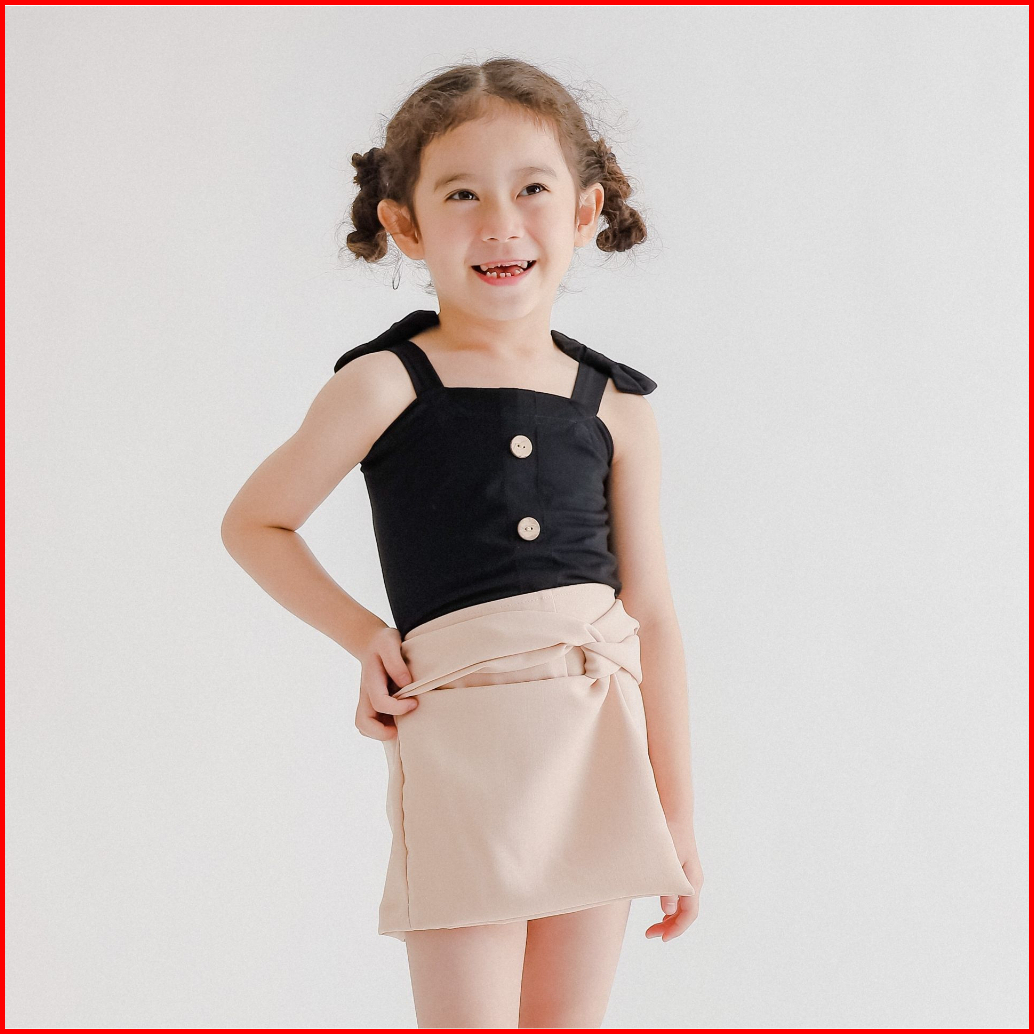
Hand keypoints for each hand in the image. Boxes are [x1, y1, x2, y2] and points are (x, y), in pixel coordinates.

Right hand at [354, 625, 418, 740]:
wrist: (372, 642)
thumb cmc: (383, 642)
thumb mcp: (390, 643)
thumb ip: (395, 662)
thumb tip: (405, 683)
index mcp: (371, 680)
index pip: (380, 702)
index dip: (398, 708)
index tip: (414, 702)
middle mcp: (366, 694)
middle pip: (363, 724)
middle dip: (383, 732)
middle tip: (402, 726)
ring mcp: (367, 701)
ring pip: (365, 727)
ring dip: (382, 733)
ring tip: (402, 724)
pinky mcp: (372, 705)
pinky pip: (373, 725)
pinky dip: (384, 729)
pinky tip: (400, 720)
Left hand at [646, 821, 702, 940]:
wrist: (674, 813)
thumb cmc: (670, 834)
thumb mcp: (669, 861)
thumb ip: (668, 887)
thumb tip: (667, 910)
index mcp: (692, 881)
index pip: (689, 914)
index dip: (676, 929)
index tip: (662, 938)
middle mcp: (693, 881)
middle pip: (686, 913)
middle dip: (670, 927)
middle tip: (650, 934)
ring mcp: (689, 877)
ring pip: (683, 906)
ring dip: (670, 919)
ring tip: (654, 927)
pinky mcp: (682, 871)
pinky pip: (679, 896)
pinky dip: (670, 907)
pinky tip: (661, 910)